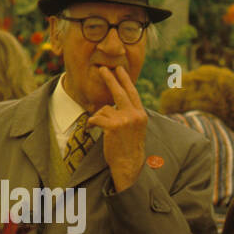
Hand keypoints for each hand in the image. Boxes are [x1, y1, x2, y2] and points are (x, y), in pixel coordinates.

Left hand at [87, 66, 146, 191]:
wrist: (129, 164)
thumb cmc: (129, 148)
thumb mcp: (135, 129)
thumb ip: (130, 115)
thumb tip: (115, 104)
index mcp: (141, 115)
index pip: (132, 93)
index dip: (125, 80)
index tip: (119, 69)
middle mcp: (135, 115)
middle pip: (120, 92)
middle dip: (110, 79)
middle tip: (102, 69)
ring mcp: (125, 120)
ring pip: (105, 109)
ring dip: (100, 117)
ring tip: (103, 129)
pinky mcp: (113, 126)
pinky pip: (97, 117)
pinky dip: (93, 123)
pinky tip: (94, 129)